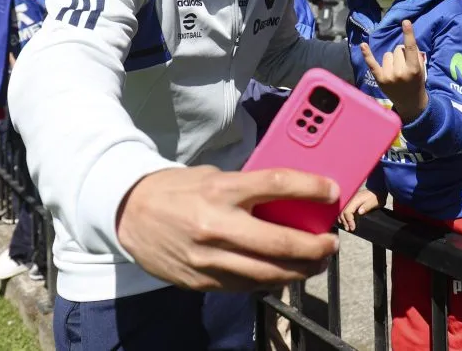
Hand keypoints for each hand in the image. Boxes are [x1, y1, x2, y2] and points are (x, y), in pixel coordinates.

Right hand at [116, 166, 340, 290]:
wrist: (128, 214)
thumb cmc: (178, 189)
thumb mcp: (214, 176)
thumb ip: (249, 188)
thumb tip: (290, 200)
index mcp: (221, 189)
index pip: (277, 184)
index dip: (311, 188)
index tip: (332, 190)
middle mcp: (216, 225)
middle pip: (280, 241)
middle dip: (315, 246)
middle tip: (331, 243)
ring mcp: (208, 258)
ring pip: (268, 273)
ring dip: (301, 270)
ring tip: (317, 262)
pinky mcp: (201, 281)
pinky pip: (246, 286)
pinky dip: (271, 281)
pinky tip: (285, 273)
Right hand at [339, 188, 383, 231]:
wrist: (377, 189)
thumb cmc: (376, 197)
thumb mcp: (374, 202)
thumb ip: (366, 207)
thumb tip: (359, 212)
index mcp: (355, 200)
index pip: (347, 211)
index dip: (349, 221)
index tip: (352, 227)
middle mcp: (351, 199)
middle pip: (342, 211)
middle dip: (344, 221)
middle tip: (348, 229)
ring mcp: (350, 200)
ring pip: (342, 210)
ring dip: (343, 219)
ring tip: (346, 226)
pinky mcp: (352, 201)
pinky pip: (345, 208)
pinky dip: (343, 215)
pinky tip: (345, 220)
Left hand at [360, 20, 427, 121]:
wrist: (410, 103)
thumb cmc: (416, 83)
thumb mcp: (421, 69)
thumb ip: (414, 55)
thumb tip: (403, 42)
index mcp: (413, 69)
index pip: (410, 48)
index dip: (408, 34)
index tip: (405, 21)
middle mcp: (400, 72)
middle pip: (397, 50)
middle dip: (401, 54)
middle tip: (405, 67)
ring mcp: (388, 76)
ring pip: (387, 55)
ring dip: (391, 60)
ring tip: (396, 71)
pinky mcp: (379, 79)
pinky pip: (372, 63)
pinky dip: (367, 54)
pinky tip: (362, 45)